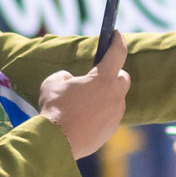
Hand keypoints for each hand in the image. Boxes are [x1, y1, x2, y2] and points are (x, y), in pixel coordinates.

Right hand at [38, 33, 129, 158]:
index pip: (117, 53)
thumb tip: (71, 81)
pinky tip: (85, 117)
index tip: (116, 34)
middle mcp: (115, 95)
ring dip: (105, 96)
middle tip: (97, 77)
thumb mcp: (53, 83)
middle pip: (122, 78)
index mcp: (103, 79)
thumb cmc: (54, 109)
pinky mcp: (111, 130)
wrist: (57, 142)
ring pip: (116, 99)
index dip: (117, 41)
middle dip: (113, 74)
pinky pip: (109, 116)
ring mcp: (115, 114)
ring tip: (85, 101)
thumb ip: (65, 77)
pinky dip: (101, 113)